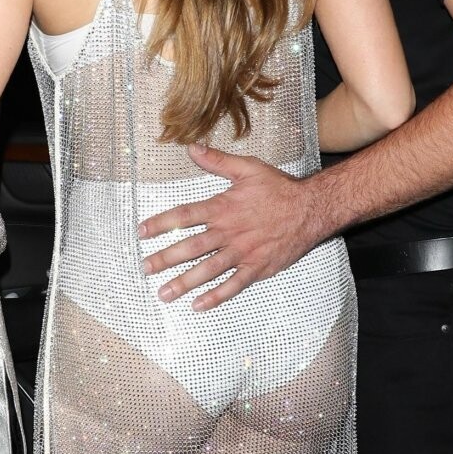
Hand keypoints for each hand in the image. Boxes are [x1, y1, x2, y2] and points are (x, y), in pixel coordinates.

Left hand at [138, 144, 326, 306]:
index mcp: (223, 208)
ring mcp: (243, 253)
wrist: (310, 209)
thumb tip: (191, 148)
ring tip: (164, 293)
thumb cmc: (279, 189)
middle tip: (145, 268)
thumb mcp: (248, 168)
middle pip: (191, 247)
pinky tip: (198, 305)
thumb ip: (217, 161)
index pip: (184, 216)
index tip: (142, 232)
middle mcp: (229, 232)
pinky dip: (216, 296)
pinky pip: (234, 285)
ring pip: (208, 270)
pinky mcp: (258, 268)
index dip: (161, 223)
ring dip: (184, 282)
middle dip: (165, 259)